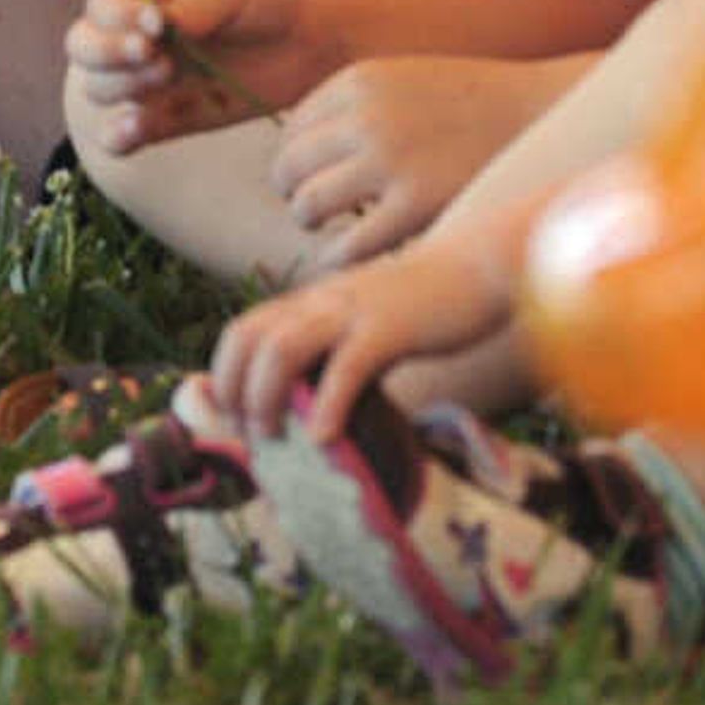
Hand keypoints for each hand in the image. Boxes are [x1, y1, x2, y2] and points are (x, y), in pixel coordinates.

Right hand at [62, 0, 325, 150]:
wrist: (301, 45)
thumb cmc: (261, 1)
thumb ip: (195, 5)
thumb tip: (161, 25)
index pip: (101, 4)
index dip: (119, 17)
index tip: (157, 25)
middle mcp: (129, 34)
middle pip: (81, 47)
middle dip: (108, 55)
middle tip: (159, 59)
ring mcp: (142, 78)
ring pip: (97, 88)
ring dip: (124, 87)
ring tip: (172, 76)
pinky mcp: (163, 119)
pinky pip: (121, 136)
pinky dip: (120, 137)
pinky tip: (135, 129)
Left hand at [210, 224, 524, 441]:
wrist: (479, 265)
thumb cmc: (423, 308)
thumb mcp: (364, 325)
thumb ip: (334, 352)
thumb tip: (309, 408)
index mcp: (311, 301)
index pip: (242, 330)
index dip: (225, 375)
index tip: (234, 419)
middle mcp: (320, 301)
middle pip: (248, 337)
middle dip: (235, 390)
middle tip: (249, 436)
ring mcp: (352, 311)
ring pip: (282, 348)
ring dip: (266, 397)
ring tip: (274, 438)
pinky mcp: (388, 327)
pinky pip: (346, 365)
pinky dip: (328, 403)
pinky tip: (324, 437)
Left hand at [269, 55, 580, 269]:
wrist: (547, 118)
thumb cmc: (475, 107)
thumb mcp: (406, 82)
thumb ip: (355, 107)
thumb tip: (299, 147)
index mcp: (357, 81)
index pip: (292, 131)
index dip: (298, 161)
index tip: (314, 178)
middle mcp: (364, 117)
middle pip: (288, 168)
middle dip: (295, 193)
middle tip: (317, 212)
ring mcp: (389, 161)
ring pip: (307, 206)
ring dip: (312, 224)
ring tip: (334, 232)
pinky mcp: (416, 207)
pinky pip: (348, 246)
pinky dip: (341, 257)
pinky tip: (357, 258)